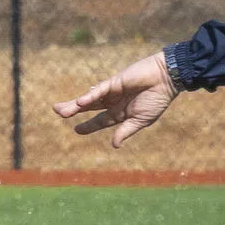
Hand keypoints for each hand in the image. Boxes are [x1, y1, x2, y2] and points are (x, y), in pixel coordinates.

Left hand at [52, 52, 175, 149]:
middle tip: (58, 112)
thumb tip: (114, 145)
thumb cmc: (157, 100)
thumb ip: (126, 131)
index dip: (88, 126)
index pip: (100, 121)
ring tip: (59, 110)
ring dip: (75, 104)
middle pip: (89, 107)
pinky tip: (79, 103)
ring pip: (89, 98)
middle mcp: (113, 101)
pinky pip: (100, 90)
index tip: (76, 130)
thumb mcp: (141, 120)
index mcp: (120, 113)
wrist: (166, 80)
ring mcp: (113, 91)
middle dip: (73, 110)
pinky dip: (90, 96)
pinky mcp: (115, 81)